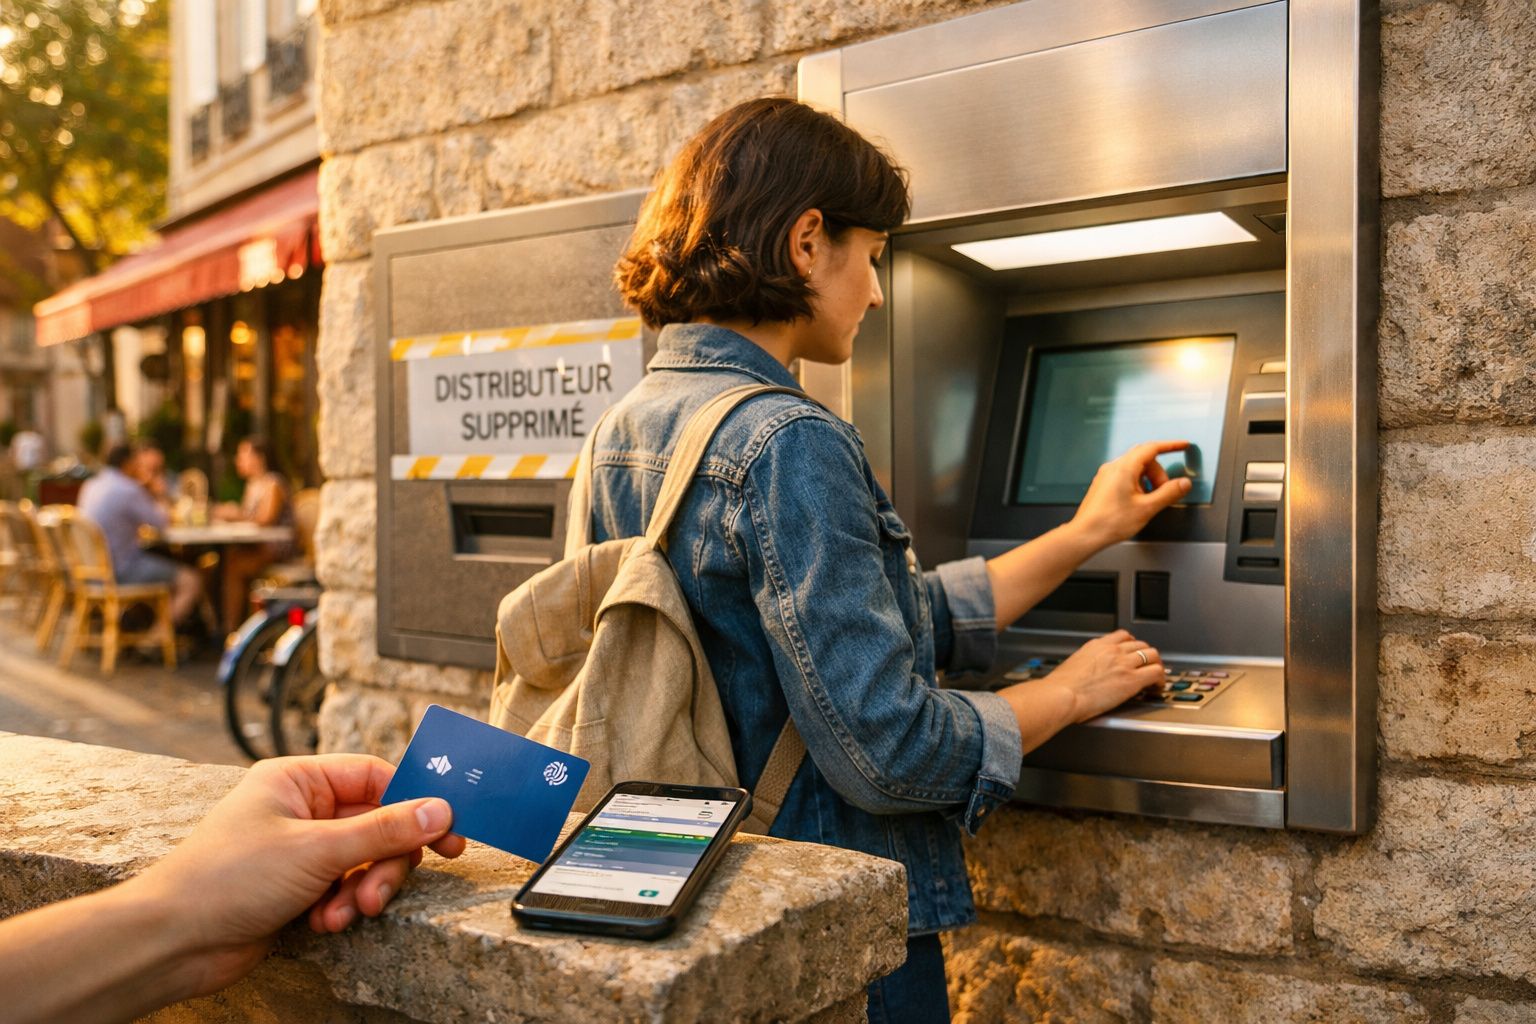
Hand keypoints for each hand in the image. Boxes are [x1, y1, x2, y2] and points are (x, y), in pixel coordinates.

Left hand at [132, 755, 465, 997]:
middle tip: (383, 890)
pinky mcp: (298, 886)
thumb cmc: (224, 879)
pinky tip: (326, 922)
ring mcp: (300, 849)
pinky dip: (343, 906)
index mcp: (299, 779)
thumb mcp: (316, 850)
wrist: (171, 941)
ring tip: (347, 912)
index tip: (449, 830)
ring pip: (364, 860)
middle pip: (377, 824)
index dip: (415, 802)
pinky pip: (345, 887)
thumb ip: (384, 830)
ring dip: (364, 889)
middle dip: (385, 862)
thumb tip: (439, 810)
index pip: (376, 776)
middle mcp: (302, 809)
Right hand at [1024, 630, 1165, 723]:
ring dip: (1156, 665)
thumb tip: (1089, 673)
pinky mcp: (1132, 679)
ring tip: (1156, 677)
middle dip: (1147, 655)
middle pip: (1141, 645)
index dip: (1132, 644)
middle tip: (1148, 666)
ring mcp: (1124, 664)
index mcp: (1097, 645)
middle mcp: (1113, 650)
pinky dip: (1160, 679)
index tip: (1134, 652)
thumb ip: (1086, 664)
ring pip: (1153, 656)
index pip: (1123, 636)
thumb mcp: (1074, 665)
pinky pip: (1156, 673)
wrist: (1062, 694)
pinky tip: (1157, 687)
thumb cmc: (1061, 686)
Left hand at [1069, 441, 1193, 549]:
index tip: (1183, 445)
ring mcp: (1106, 475)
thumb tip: (1184, 483)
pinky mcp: (1103, 484)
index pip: (1152, 448)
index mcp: (1124, 467)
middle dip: (1158, 473)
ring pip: (1135, 468)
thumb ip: (1168, 493)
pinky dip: (1137, 484)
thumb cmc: (1110, 522)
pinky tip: (1138, 501)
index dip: (1170, 446)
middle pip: (1144, 459)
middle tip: (1164, 492)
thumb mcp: (1147, 508)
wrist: (1086, 534)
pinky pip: (1125, 476)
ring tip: (1149, 500)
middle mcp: (1113, 467)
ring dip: (1148, 480)